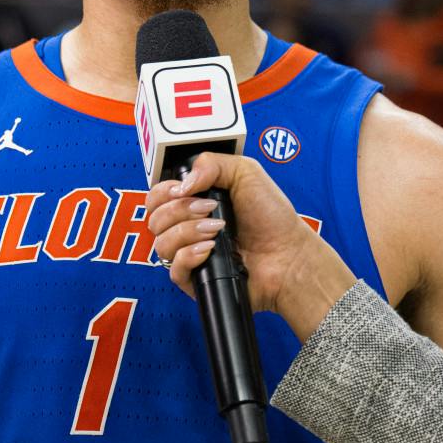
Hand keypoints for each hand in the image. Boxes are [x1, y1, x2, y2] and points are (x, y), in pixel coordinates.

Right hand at [145, 153, 356, 334]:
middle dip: (179, 209)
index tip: (183, 189)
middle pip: (154, 218)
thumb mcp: (245, 172)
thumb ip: (210, 164)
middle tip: (209, 208)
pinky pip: (173, 268)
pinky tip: (210, 249)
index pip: (157, 197)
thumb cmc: (271, 216)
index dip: (163, 191)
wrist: (288, 253)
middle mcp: (188, 228)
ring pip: (161, 242)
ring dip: (187, 232)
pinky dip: (189, 255)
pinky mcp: (195, 279)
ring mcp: (190, 254)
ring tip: (217, 230)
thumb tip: (181, 183)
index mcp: (194, 202)